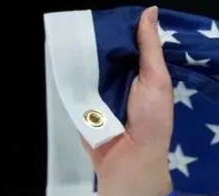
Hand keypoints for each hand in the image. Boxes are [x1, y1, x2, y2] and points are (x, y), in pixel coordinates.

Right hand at [84, 6, 173, 195]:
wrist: (129, 158)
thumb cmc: (151, 120)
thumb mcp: (156, 80)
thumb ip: (150, 48)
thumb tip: (151, 10)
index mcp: (143, 69)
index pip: (131, 38)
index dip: (123, 23)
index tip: (115, 8)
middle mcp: (121, 73)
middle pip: (107, 43)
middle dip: (100, 30)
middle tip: (88, 13)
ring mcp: (98, 83)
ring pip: (88, 55)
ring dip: (83, 43)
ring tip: (74, 21)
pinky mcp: (79, 94)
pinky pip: (72, 72)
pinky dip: (68, 60)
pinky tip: (62, 41)